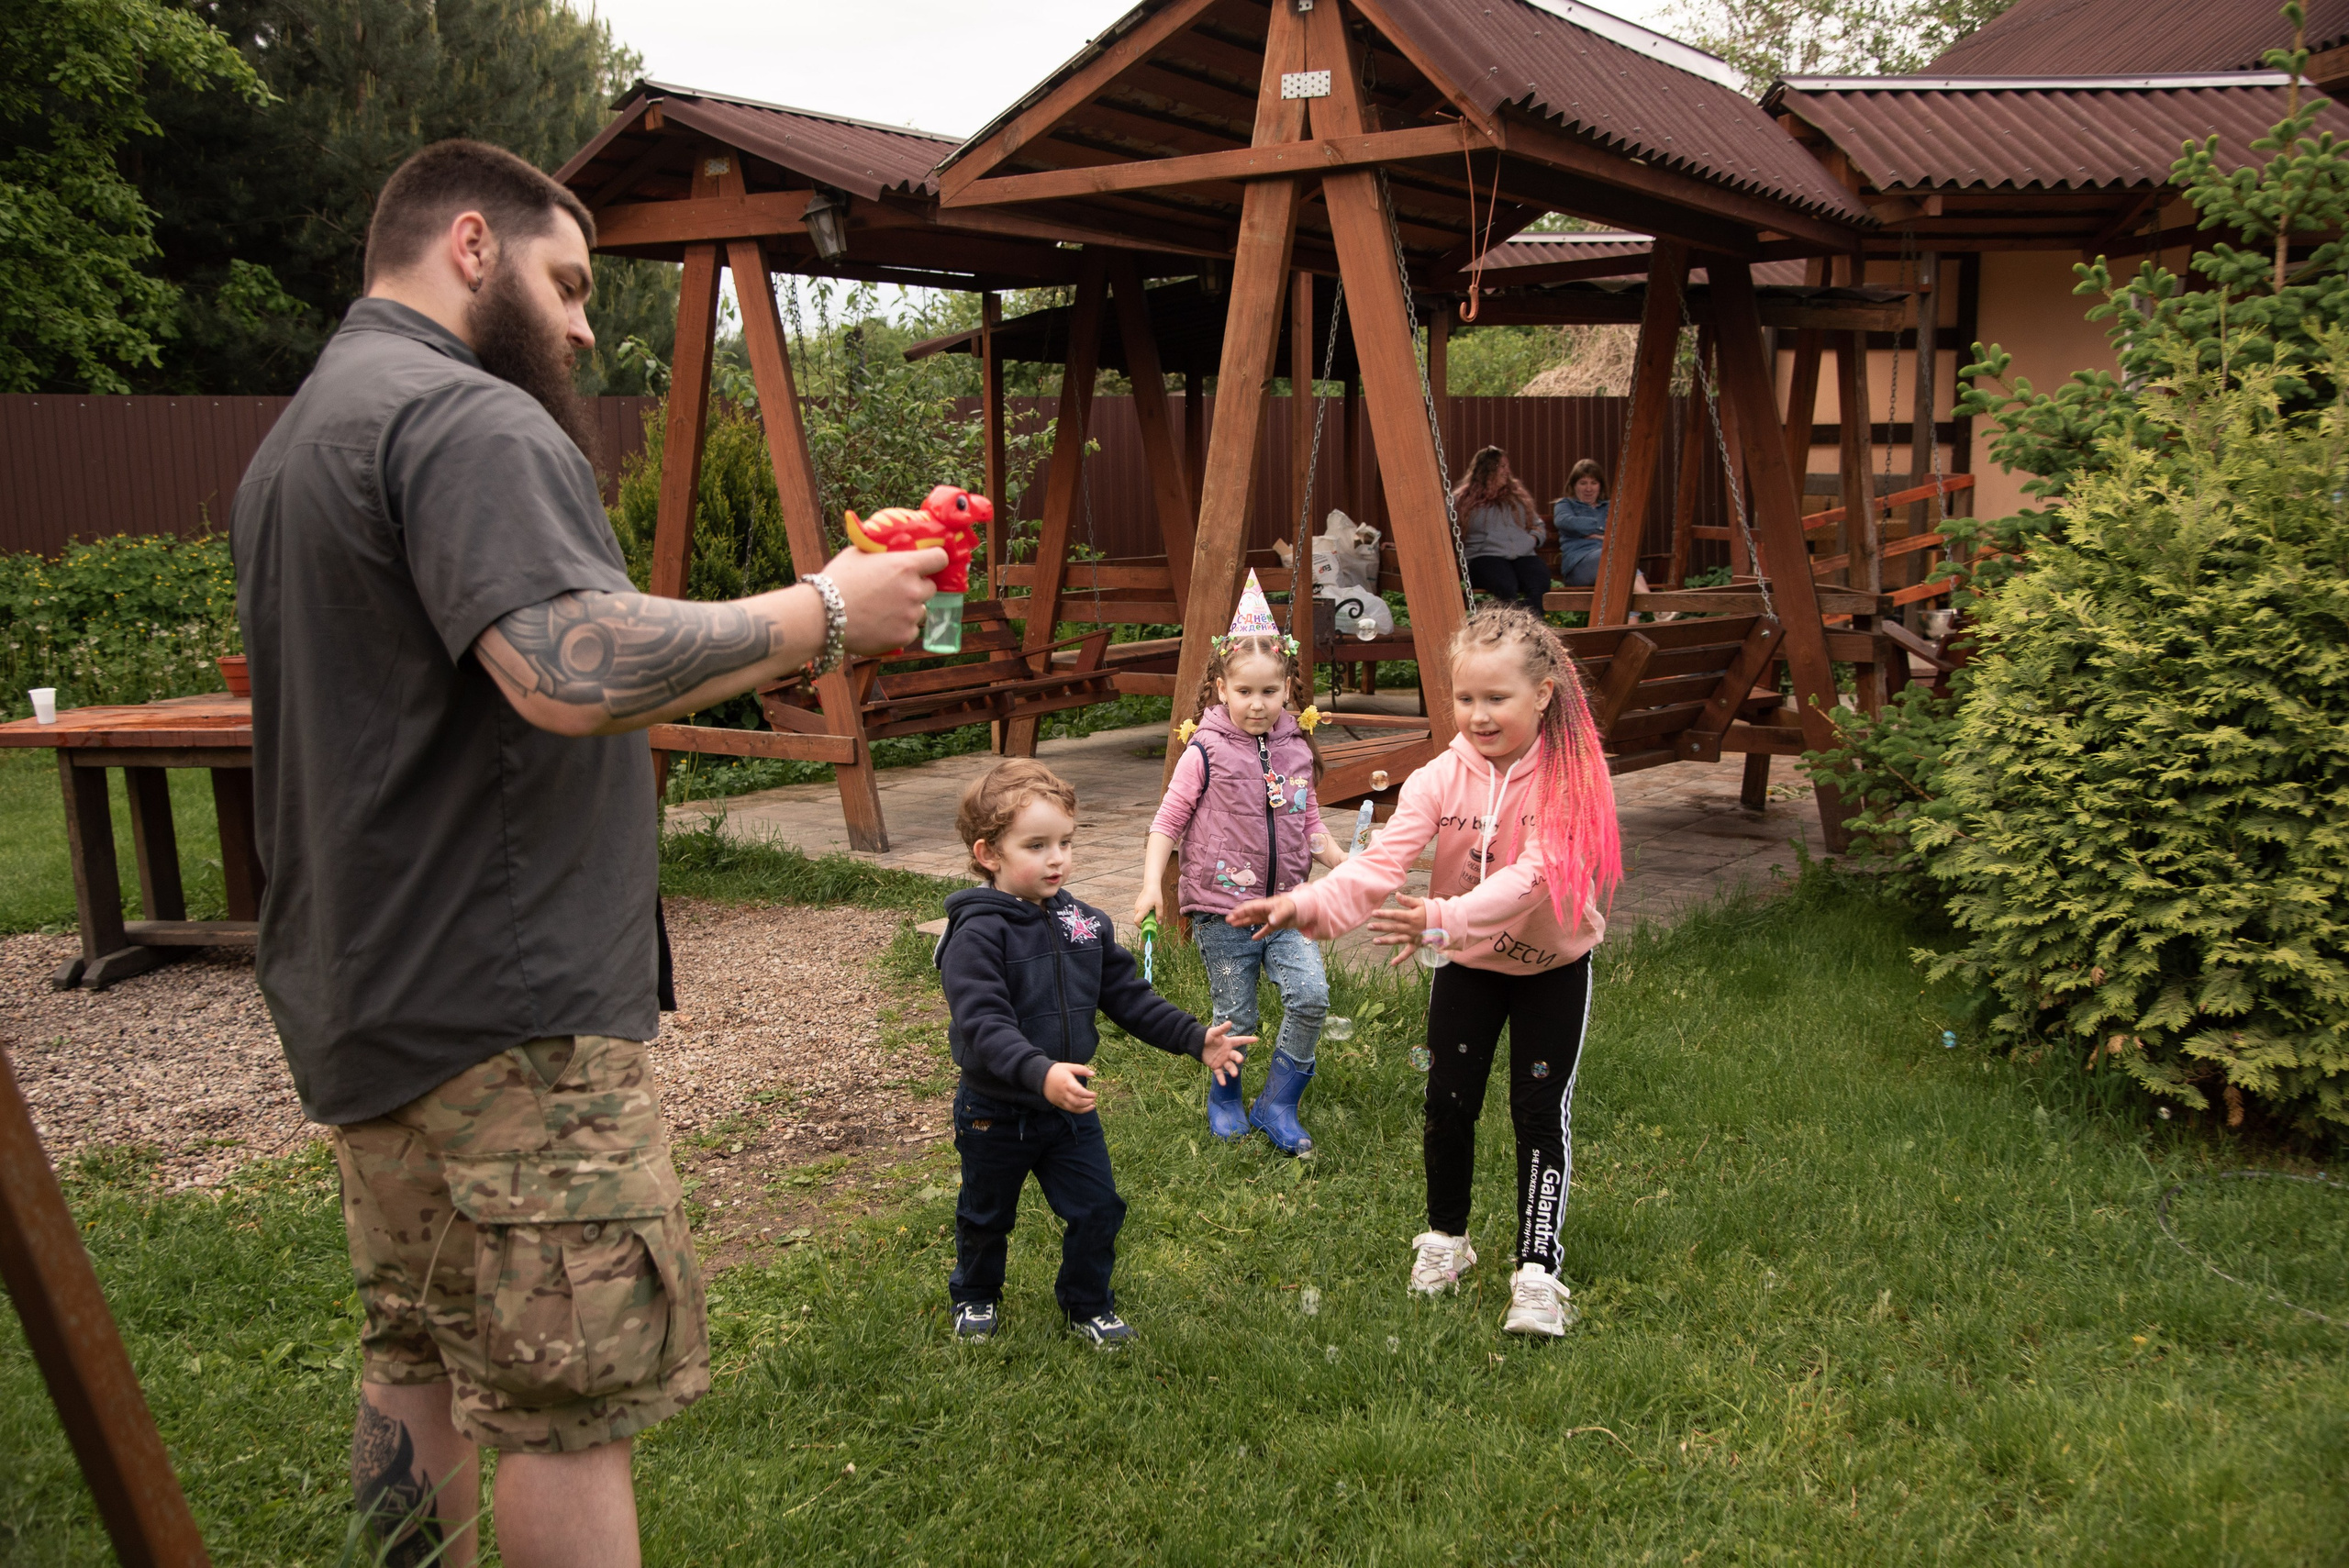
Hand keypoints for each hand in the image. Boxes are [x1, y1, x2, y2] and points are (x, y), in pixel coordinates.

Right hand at [817, 544, 950, 655]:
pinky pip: (911, 630)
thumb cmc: (836, 581)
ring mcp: (910, 615)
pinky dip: (900, 628)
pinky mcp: (903, 636)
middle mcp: (913, 590)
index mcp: (905, 565)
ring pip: (920, 611)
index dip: (935, 560)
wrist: (821, 616)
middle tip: (897, 589)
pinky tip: (880, 624)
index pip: (939, 558)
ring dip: (909, 609)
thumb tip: (889, 551)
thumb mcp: (858, 554)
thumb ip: (882, 553)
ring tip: (884, 610)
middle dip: (918, 587)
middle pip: (930, 588)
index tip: (930, 563)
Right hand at [1043, 1061, 1097, 1112]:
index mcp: (1067, 1082)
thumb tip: (1093, 1073)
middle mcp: (1063, 1092)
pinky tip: (1083, 1108)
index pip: (1078, 1091)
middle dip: (1087, 1103)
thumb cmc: (1056, 1070)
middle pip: (1077, 1102)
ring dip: (1084, 1109)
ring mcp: (1060, 1099)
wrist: (1040, 1077)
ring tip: (1091, 1106)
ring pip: (1073, 1108)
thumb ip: (1081, 1069)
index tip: (1094, 1094)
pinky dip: (1077, 1110)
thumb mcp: (1069, 1066)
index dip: (1088, 1095)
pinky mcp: (1057, 1103)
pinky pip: (1068, 1109)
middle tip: (1093, 1099)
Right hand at [1132, 884, 1161, 925]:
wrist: (1151, 885)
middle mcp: (1137, 908)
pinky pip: (1138, 912)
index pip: (1137, 921)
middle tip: (1151, 921)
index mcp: (1142, 909)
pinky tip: (1149, 909)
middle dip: (1143, 922)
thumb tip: (1159, 923)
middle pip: (1137, 920)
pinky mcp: (1137, 903)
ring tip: (1151, 913)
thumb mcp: (1159, 905)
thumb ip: (1159, 915)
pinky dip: (1143, 913)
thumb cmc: (1155, 894)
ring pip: (1138, 916)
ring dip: (1144, 917)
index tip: (1147, 926)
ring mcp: (1136, 905)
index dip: (1140, 926)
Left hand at [1201, 1021, 1254, 1084]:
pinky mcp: (1215, 1066)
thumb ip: (1221, 1029)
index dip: (1247, 1040)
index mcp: (1228, 1043)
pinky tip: (1223, 1083)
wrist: (1197, 1045)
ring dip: (1232, 1070)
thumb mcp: (1213, 1032)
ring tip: (1234, 1074)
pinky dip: (1221, 1078)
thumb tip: (1230, 1022)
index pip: (1240, 1041)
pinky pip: (1219, 1073)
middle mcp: (1227, 1052)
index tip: (1256, 1039)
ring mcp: (1222, 1060)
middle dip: (1238, 1058)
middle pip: (1235, 1055)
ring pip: (1229, 1066)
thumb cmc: (1206, 1037)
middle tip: (1240, 1060)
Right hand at [1224, 895, 1299, 938]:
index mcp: (1267, 905)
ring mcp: (1271, 917)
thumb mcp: (1288, 909)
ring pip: (1255, 920)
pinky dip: (1259, 934)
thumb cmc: (1297, 906)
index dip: (1241, 911)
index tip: (1231, 915)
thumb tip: (1270, 921)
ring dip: (1245, 922)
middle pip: (1250, 913)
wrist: (1308, 909)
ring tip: (1234, 925)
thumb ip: (1279, 914)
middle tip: (1228, 920)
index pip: (1251, 908)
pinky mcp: (1277, 924)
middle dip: (1239, 916)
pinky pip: (1266, 929)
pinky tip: (1253, 939)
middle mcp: (1267, 911)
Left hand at [1368, 893, 1439, 968]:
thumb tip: (1397, 894)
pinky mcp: (1417, 944)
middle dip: (1381, 927)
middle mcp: (1412, 928)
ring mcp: (1413, 937)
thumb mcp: (1420, 903)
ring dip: (1386, 941)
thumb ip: (1408, 900)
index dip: (1384, 914)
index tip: (1373, 913)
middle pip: (1394, 927)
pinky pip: (1408, 953)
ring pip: (1398, 940)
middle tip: (1369, 927)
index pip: (1395, 915)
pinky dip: (1401, 959)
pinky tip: (1392, 963)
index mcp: (1412, 917)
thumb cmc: (1431, 911)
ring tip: (1374, 941)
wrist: (1444, 923)